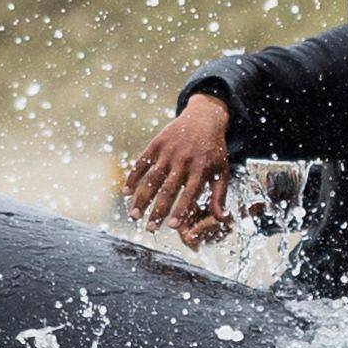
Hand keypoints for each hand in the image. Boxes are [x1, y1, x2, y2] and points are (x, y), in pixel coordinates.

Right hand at [127, 93, 235, 243]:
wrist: (204, 118)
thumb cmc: (213, 150)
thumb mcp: (221, 170)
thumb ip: (220, 195)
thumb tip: (221, 219)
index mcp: (201, 169)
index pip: (190, 194)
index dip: (181, 210)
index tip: (172, 227)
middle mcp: (183, 161)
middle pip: (168, 190)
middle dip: (157, 211)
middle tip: (149, 228)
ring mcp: (168, 152)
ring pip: (152, 179)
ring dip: (142, 198)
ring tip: (134, 216)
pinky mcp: (157, 144)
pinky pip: (142, 163)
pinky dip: (132, 177)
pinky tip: (125, 192)